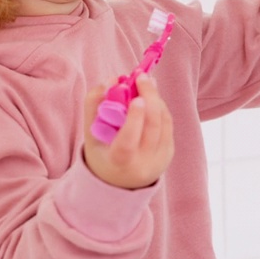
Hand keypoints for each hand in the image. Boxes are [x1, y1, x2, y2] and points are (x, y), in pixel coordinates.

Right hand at [81, 73, 173, 189]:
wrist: (120, 181)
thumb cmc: (102, 152)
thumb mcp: (91, 133)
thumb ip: (94, 105)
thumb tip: (112, 79)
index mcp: (119, 161)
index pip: (129, 141)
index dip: (134, 119)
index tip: (137, 98)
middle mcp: (143, 163)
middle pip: (152, 126)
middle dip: (150, 97)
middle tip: (142, 77)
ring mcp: (159, 159)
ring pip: (163, 121)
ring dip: (156, 99)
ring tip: (145, 83)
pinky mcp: (169, 152)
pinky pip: (167, 124)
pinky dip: (159, 108)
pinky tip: (151, 99)